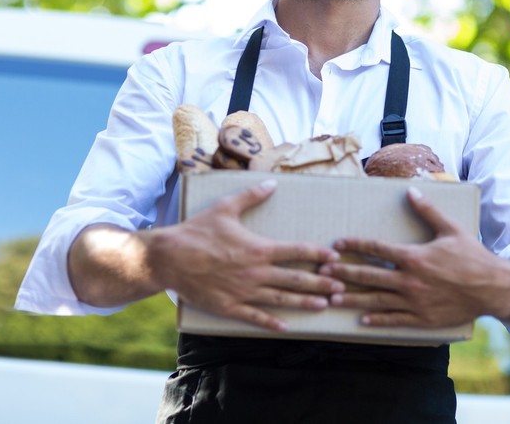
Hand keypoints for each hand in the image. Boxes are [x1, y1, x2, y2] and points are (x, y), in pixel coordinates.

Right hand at [146, 179, 344, 330]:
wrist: (169, 257)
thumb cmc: (197, 231)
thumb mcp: (225, 208)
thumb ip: (252, 195)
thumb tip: (273, 182)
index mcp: (258, 248)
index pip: (296, 251)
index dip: (318, 254)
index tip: (334, 257)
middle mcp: (255, 272)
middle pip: (296, 279)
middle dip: (321, 283)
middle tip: (341, 286)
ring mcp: (243, 292)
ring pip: (281, 299)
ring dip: (305, 303)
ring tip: (324, 306)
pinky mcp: (229, 306)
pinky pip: (255, 317)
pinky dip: (272, 322)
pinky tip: (287, 326)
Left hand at [319, 186, 509, 328]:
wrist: (494, 288)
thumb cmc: (473, 256)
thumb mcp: (451, 229)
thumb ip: (428, 210)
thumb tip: (411, 190)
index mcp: (414, 256)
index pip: (377, 249)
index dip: (355, 245)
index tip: (337, 244)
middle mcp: (410, 280)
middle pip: (369, 276)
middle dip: (343, 274)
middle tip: (321, 273)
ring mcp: (415, 301)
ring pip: (376, 300)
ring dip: (352, 298)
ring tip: (331, 298)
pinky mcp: (423, 318)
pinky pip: (394, 320)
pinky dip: (376, 320)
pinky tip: (361, 320)